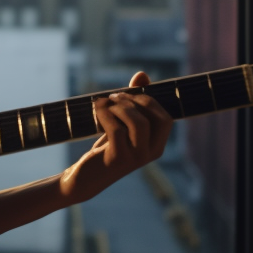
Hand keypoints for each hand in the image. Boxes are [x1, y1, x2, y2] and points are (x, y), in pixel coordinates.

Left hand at [58, 71, 171, 204]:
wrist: (86, 177)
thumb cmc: (107, 147)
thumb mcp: (123, 124)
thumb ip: (134, 101)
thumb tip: (142, 75)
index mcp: (156, 145)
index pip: (166, 118)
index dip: (149, 100)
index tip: (129, 92)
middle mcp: (151, 153)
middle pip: (156, 118)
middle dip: (136, 100)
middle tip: (114, 96)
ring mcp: (136, 158)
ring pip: (138, 122)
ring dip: (120, 106)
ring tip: (105, 103)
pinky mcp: (118, 159)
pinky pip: (116, 129)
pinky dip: (106, 114)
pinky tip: (96, 110)